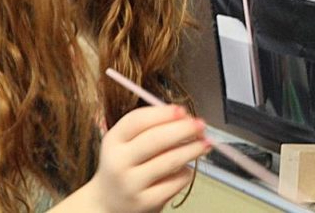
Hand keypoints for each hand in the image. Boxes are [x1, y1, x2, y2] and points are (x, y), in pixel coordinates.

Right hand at [87, 104, 209, 212]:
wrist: (109, 203)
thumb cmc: (126, 165)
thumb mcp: (127, 142)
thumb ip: (151, 127)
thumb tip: (185, 118)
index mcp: (113, 140)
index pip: (137, 121)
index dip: (162, 114)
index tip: (182, 110)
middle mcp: (118, 162)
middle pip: (155, 139)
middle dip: (183, 129)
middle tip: (200, 125)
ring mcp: (131, 184)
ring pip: (169, 161)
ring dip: (192, 149)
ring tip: (205, 144)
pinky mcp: (145, 202)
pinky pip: (175, 182)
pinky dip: (186, 172)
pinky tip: (187, 168)